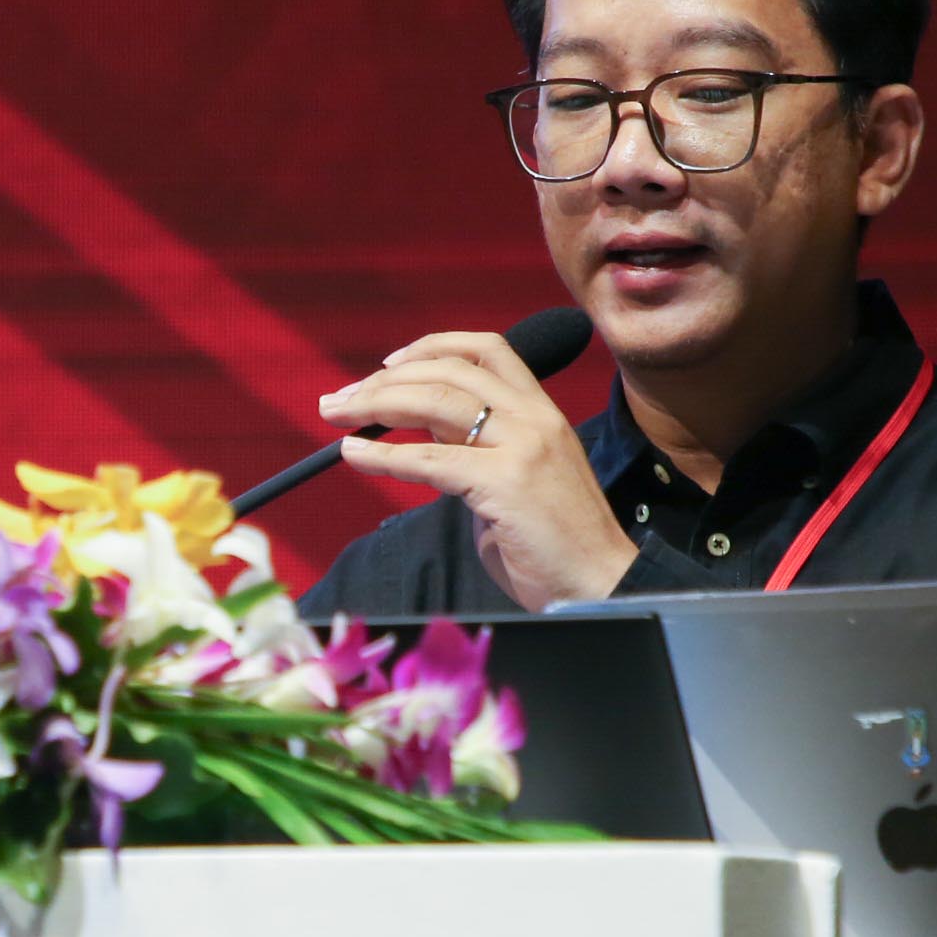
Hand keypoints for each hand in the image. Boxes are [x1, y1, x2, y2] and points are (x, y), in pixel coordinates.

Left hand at [318, 331, 636, 608]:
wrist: (601, 587)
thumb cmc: (553, 546)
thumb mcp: (512, 479)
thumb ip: (474, 449)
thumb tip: (419, 430)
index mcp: (541, 412)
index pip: (486, 350)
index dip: (430, 349)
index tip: (387, 365)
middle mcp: (535, 418)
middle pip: (450, 370)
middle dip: (385, 379)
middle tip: (340, 399)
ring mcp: (523, 447)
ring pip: (437, 401)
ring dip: (375, 402)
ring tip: (335, 414)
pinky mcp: (506, 483)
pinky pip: (430, 460)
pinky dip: (383, 455)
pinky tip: (353, 454)